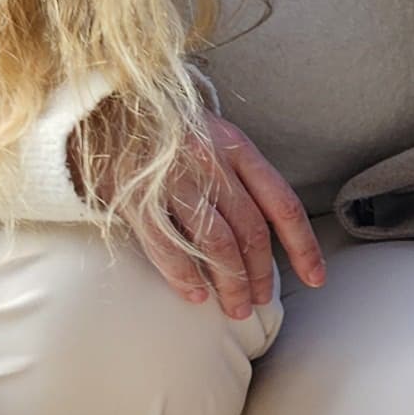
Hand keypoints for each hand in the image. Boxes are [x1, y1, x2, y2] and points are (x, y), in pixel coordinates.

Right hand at [119, 115, 323, 319]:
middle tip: (260, 301)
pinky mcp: (138, 197)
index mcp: (236, 147)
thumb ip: (239, 174)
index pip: (283, 204)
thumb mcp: (211, 136)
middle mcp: (210, 162)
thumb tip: (264, 232)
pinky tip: (194, 294)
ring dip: (230, 283)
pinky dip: (184, 276)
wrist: (98, 106)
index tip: (316, 277)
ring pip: (217, 244)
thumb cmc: (162, 128)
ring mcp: (174, 180)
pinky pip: (168, 247)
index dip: (303, 246)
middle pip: (251, 231)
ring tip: (233, 308)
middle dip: (260, 274)